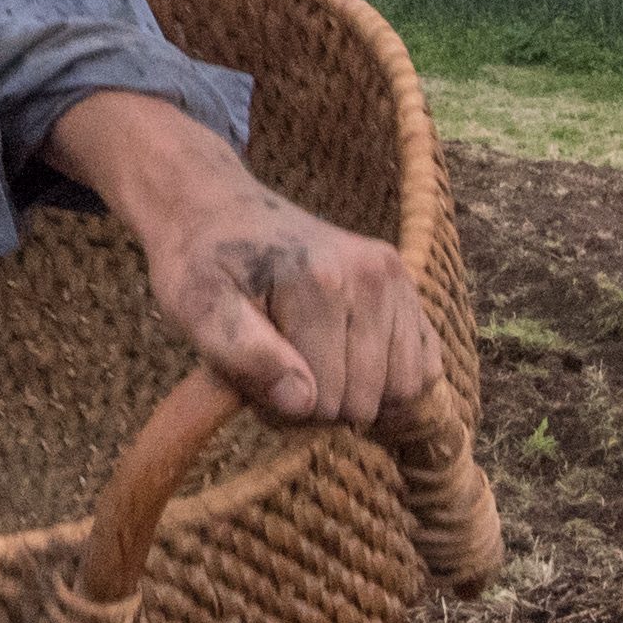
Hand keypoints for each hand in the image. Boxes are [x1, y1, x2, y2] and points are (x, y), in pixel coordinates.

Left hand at [44, 90, 436, 428]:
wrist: (217, 210)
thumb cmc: (201, 264)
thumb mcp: (197, 308)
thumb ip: (243, 355)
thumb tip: (303, 402)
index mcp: (319, 282)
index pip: (322, 402)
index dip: (281, 412)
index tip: (250, 385)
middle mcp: (370, 275)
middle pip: (363, 401)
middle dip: (318, 407)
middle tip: (276, 375)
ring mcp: (395, 278)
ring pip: (402, 389)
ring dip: (356, 398)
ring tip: (311, 369)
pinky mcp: (406, 286)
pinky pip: (426, 365)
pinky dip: (392, 383)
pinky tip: (351, 368)